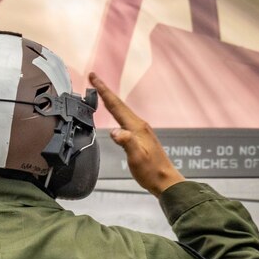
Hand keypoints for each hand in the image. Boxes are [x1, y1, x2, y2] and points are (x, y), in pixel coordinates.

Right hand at [89, 72, 185, 195]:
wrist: (165, 181)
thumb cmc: (151, 171)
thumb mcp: (137, 158)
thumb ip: (126, 143)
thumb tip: (114, 131)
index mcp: (137, 127)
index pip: (116, 106)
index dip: (104, 91)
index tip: (93, 78)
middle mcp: (139, 125)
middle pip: (119, 104)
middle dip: (105, 90)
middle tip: (93, 78)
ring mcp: (140, 130)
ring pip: (121, 110)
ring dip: (110, 100)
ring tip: (100, 92)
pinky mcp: (140, 136)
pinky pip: (124, 119)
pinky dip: (115, 111)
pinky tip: (114, 114)